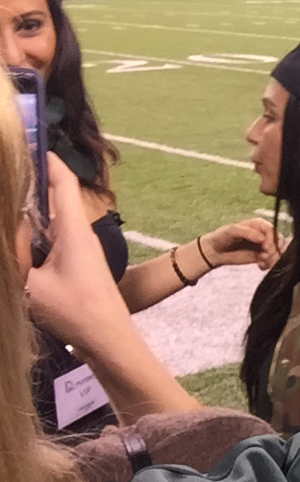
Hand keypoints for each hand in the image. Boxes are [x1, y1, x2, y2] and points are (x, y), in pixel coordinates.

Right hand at [26, 154, 133, 350]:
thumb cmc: (76, 311)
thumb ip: (13, 255)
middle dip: (29, 182)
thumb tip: (8, 231)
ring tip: (10, 202)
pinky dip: (34, 233)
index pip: (61, 181)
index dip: (45, 158)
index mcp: (72, 228)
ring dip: (30, 210)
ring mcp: (80, 250)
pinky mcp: (77, 266)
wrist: (108, 339)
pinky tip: (17, 239)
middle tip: (9, 174)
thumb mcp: (32, 284)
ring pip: (51, 219)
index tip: (26, 141)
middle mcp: (79, 233)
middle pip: (54, 197)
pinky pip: (52, 239)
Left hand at [201, 218, 283, 270]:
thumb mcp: (232, 231)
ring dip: (273, 259)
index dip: (272, 238)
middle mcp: (263, 234)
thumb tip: (262, 239)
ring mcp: (263, 246)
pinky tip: (261, 266)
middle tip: (264, 256)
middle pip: (279, 241)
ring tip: (261, 262)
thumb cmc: (222, 237)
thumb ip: (248, 233)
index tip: (266, 247)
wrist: (215, 251)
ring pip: (278, 251)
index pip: (272, 230)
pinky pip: (272, 260)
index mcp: (258, 225)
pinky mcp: (261, 256)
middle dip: (274, 250)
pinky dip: (269, 264)